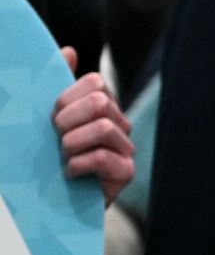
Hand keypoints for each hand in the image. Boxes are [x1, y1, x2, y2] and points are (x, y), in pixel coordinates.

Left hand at [52, 47, 133, 204]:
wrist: (53, 202)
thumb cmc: (51, 157)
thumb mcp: (49, 120)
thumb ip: (57, 85)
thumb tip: (68, 51)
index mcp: (101, 107)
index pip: (94, 83)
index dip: (67, 98)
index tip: (52, 117)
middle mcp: (118, 124)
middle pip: (100, 102)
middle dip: (68, 120)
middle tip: (56, 138)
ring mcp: (124, 148)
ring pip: (104, 127)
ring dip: (73, 142)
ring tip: (63, 155)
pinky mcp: (125, 172)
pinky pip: (105, 158)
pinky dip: (80, 164)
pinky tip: (69, 172)